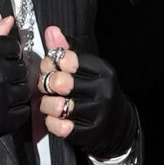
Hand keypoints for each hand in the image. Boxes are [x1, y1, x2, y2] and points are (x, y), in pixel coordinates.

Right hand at [0, 18, 27, 149]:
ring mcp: (2, 97)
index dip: (7, 53)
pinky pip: (21, 113)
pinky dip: (14, 111)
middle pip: (20, 69)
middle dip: (11, 72)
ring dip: (14, 92)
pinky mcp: (1, 119)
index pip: (14, 47)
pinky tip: (0, 108)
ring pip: (23, 91)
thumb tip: (8, 21)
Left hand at [35, 28, 136, 157]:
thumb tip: (51, 31)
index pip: (67, 59)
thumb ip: (67, 51)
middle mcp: (102, 91)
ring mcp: (97, 113)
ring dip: (46, 105)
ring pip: (56, 106)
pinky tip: (56, 119)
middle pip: (60, 82)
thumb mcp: (88, 70)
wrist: (118, 126)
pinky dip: (52, 123)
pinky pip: (58, 126)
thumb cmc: (97, 94)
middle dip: (46, 84)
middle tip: (46, 87)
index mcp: (102, 71)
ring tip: (50, 104)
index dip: (51, 62)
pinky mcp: (89, 133)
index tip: (50, 67)